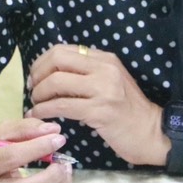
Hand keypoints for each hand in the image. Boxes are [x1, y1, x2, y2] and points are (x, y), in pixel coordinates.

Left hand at [26, 44, 167, 166]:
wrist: (150, 132)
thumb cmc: (127, 110)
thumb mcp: (110, 82)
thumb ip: (88, 73)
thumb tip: (52, 72)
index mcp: (105, 59)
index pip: (63, 50)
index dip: (42, 62)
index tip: (35, 77)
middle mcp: (105, 69)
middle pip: (57, 60)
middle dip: (37, 75)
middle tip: (32, 90)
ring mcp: (103, 89)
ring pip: (56, 83)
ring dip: (39, 95)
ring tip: (36, 105)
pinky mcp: (99, 111)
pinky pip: (62, 106)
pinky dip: (44, 110)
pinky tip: (39, 115)